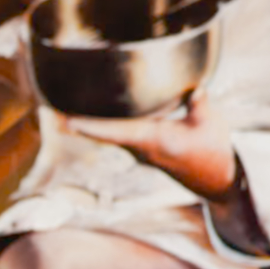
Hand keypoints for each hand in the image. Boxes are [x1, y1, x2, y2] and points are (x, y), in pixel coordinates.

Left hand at [65, 85, 235, 200]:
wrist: (216, 182)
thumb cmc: (214, 153)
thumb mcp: (211, 125)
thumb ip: (199, 104)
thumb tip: (194, 86)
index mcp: (154, 142)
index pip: (118, 133)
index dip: (93, 127)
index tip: (69, 122)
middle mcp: (141, 149)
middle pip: (104, 132)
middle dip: (80, 120)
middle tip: (52, 105)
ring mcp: (140, 151)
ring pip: (108, 133)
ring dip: (88, 121)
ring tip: (63, 105)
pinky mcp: (143, 149)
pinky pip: (118, 133)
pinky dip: (103, 124)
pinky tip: (93, 111)